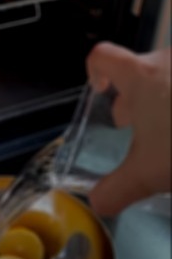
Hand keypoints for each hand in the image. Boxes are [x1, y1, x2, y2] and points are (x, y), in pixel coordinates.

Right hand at [86, 42, 171, 215]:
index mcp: (141, 77)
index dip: (95, 72)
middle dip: (136, 99)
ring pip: (170, 78)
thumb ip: (116, 189)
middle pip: (141, 70)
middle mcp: (170, 63)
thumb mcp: (149, 174)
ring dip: (165, 100)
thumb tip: (99, 201)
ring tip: (169, 131)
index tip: (101, 90)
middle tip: (139, 127)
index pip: (102, 56)